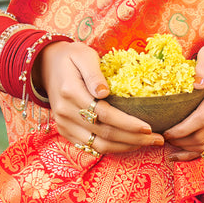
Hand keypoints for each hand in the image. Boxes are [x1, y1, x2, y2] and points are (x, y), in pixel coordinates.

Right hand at [39, 40, 163, 154]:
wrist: (45, 64)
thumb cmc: (70, 56)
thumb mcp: (84, 54)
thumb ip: (94, 73)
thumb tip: (104, 92)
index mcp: (71, 92)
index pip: (104, 114)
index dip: (127, 123)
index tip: (148, 126)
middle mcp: (65, 113)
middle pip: (104, 133)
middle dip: (133, 139)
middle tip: (157, 138)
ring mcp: (63, 125)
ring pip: (98, 145)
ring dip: (125, 147)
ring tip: (148, 143)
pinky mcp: (65, 131)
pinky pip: (90, 146)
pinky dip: (111, 148)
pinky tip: (128, 143)